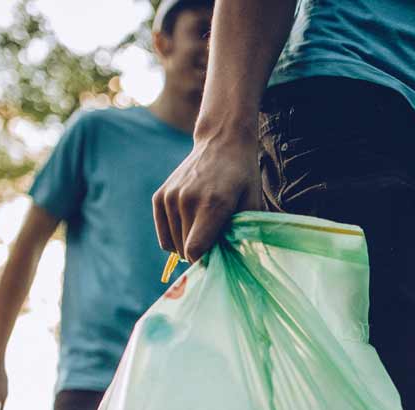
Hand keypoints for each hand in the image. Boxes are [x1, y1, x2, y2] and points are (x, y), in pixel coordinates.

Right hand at [152, 131, 262, 263]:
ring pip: (173, 245)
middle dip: (200, 254)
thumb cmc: (243, 176)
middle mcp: (187, 201)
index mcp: (213, 204)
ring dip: (188, 246)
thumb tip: (240, 261)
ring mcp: (170, 197)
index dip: (205, 262)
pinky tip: (190, 229)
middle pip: (185, 250)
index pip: (195, 250)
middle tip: (216, 244)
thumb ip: (246, 232)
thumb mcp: (254, 202)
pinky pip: (163, 235)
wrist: (221, 141)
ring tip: (205, 232)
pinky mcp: (160, 196)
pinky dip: (174, 239)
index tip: (217, 259)